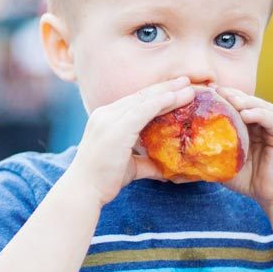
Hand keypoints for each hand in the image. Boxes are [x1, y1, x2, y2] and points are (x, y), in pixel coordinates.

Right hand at [67, 77, 196, 206]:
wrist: (84, 190)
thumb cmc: (103, 180)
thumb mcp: (129, 165)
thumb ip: (146, 162)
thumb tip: (165, 169)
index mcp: (106, 119)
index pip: (135, 102)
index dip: (156, 94)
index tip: (176, 90)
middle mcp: (105, 114)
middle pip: (140, 96)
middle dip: (165, 87)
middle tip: (186, 80)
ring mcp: (109, 119)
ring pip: (143, 100)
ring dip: (167, 92)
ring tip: (189, 87)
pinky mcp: (116, 129)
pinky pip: (141, 111)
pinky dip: (159, 102)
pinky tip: (174, 98)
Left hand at [213, 87, 272, 208]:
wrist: (272, 194)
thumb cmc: (247, 178)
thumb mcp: (223, 162)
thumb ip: (208, 155)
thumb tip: (179, 157)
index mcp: (247, 123)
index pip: (233, 104)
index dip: (219, 98)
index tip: (201, 93)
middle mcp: (261, 119)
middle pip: (245, 100)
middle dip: (229, 94)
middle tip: (213, 90)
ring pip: (258, 105)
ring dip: (243, 100)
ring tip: (229, 98)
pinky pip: (272, 119)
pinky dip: (259, 114)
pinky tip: (246, 114)